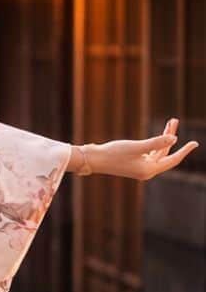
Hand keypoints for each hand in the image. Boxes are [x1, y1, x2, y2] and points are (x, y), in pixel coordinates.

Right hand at [76, 119, 197, 179]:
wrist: (95, 159)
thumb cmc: (114, 153)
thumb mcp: (137, 147)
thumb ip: (156, 142)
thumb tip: (174, 140)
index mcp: (149, 170)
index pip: (172, 160)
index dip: (185, 151)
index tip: (195, 143)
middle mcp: (147, 171)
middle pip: (166, 154)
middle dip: (172, 138)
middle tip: (174, 121)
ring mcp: (141, 168)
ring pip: (159, 152)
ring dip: (164, 138)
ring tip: (170, 122)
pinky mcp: (135, 163)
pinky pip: (151, 153)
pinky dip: (156, 143)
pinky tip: (158, 135)